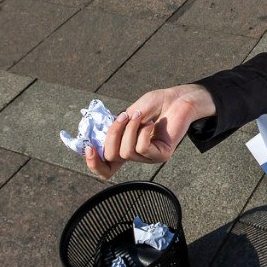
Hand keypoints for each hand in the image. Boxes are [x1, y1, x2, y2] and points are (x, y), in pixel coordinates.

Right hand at [84, 85, 215, 180]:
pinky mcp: (161, 155)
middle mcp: (135, 155)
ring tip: (140, 116)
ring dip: (130, 129)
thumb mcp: (129, 114)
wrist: (178, 99)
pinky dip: (143, 132)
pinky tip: (152, 124)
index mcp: (124, 146)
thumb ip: (115, 127)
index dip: (93, 163)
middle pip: (111, 156)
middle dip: (113, 134)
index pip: (106, 167)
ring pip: (126, 151)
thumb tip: (99, 139)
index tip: (88, 148)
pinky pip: (142, 148)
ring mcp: (148, 157)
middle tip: (124, 116)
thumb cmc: (155, 104)